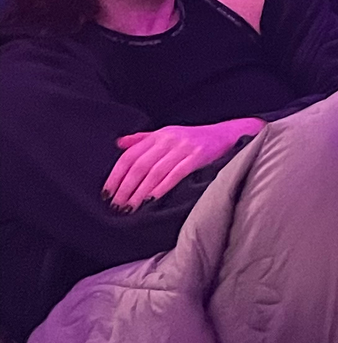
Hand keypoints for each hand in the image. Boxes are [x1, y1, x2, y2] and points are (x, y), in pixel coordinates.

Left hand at [105, 117, 261, 211]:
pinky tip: (151, 200)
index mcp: (159, 135)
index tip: (106, 193)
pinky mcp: (197, 157)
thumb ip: (143, 139)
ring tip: (129, 208)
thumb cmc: (194, 138)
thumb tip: (118, 144)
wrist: (226, 135)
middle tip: (116, 206)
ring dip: (139, 192)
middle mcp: (169, 140)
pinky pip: (175, 174)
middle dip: (125, 188)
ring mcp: (183, 148)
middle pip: (139, 165)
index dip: (115, 175)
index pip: (129, 155)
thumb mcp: (167, 134)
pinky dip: (161, 188)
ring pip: (154, 172)